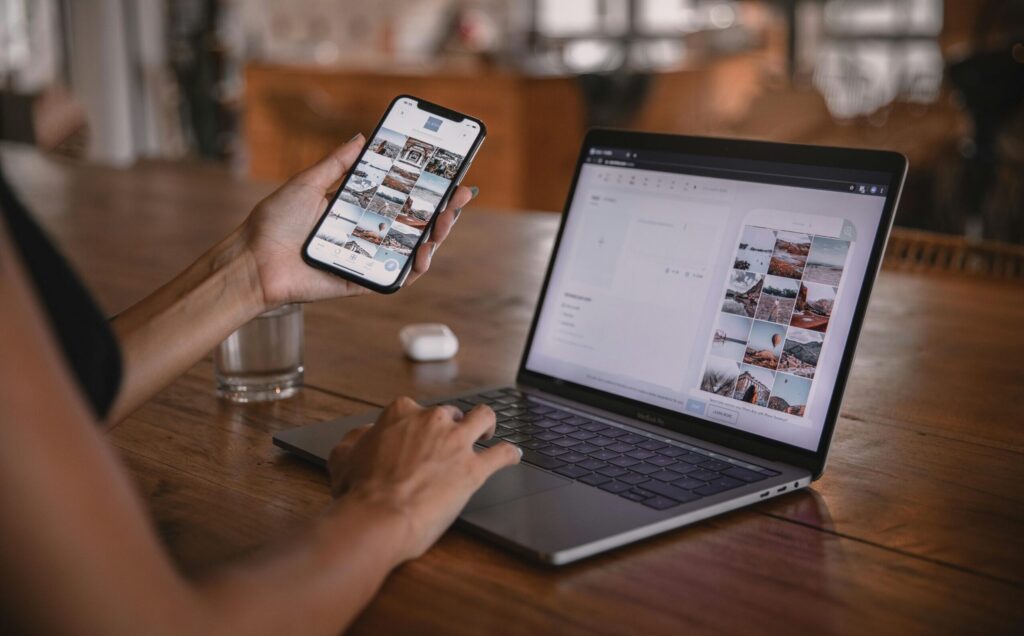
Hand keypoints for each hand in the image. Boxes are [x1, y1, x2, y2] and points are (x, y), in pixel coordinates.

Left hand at [241, 135, 475, 308]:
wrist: (254, 260)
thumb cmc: (274, 222)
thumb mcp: (308, 183)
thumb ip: (337, 163)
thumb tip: (362, 137)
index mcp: (358, 209)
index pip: (402, 197)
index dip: (428, 189)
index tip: (451, 175)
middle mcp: (367, 234)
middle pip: (415, 223)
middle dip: (443, 210)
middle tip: (459, 196)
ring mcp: (368, 258)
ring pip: (412, 250)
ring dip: (435, 237)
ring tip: (446, 222)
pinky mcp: (362, 281)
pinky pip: (396, 278)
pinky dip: (414, 269)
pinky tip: (424, 254)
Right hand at [327, 398, 520, 561]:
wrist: (378, 517)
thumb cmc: (359, 492)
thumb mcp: (343, 458)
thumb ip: (356, 440)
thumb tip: (363, 435)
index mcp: (401, 414)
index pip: (415, 410)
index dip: (416, 426)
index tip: (417, 437)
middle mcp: (432, 421)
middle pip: (450, 414)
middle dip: (451, 426)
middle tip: (448, 444)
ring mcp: (456, 442)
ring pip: (484, 418)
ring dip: (488, 424)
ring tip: (487, 434)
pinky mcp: (474, 468)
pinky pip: (502, 454)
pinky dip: (510, 454)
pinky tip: (513, 456)